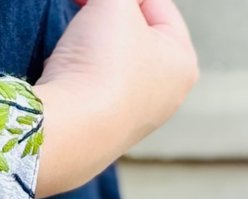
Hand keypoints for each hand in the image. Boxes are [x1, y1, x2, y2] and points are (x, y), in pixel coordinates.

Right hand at [34, 0, 198, 194]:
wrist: (67, 131)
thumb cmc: (101, 65)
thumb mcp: (114, 1)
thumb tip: (107, 3)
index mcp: (183, 63)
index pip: (156, 5)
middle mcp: (164, 99)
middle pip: (133, 37)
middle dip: (105, 21)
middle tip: (81, 13)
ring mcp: (132, 123)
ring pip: (109, 66)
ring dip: (88, 50)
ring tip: (71, 52)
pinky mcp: (100, 137)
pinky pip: (89, 94)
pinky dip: (76, 80)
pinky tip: (64, 82)